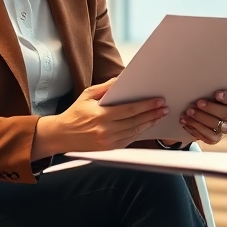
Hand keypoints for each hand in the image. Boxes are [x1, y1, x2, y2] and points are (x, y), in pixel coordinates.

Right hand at [32, 79, 167, 157]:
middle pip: (135, 121)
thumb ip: (106, 87)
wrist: (62, 135)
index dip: (146, 105)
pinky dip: (140, 133)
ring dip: (149, 123)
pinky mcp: (109, 148)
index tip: (158, 100)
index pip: (129, 109)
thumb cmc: (75, 113)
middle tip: (164, 107)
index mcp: (101, 115)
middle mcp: (106, 130)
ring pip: (135, 132)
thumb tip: (122, 77)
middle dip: (152, 114)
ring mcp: (108, 141)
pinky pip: (129, 140)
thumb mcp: (88, 95)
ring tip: (160, 115)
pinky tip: (147, 125)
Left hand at [180, 90, 226, 144]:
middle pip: (225, 113)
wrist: (199, 114)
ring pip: (215, 125)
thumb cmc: (205, 98)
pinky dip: (195, 128)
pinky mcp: (216, 138)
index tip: (216, 93)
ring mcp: (225, 128)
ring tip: (187, 113)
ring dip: (200, 119)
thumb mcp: (209, 92)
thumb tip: (199, 80)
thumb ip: (209, 88)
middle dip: (210, 108)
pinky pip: (207, 136)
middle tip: (198, 103)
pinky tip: (186, 122)